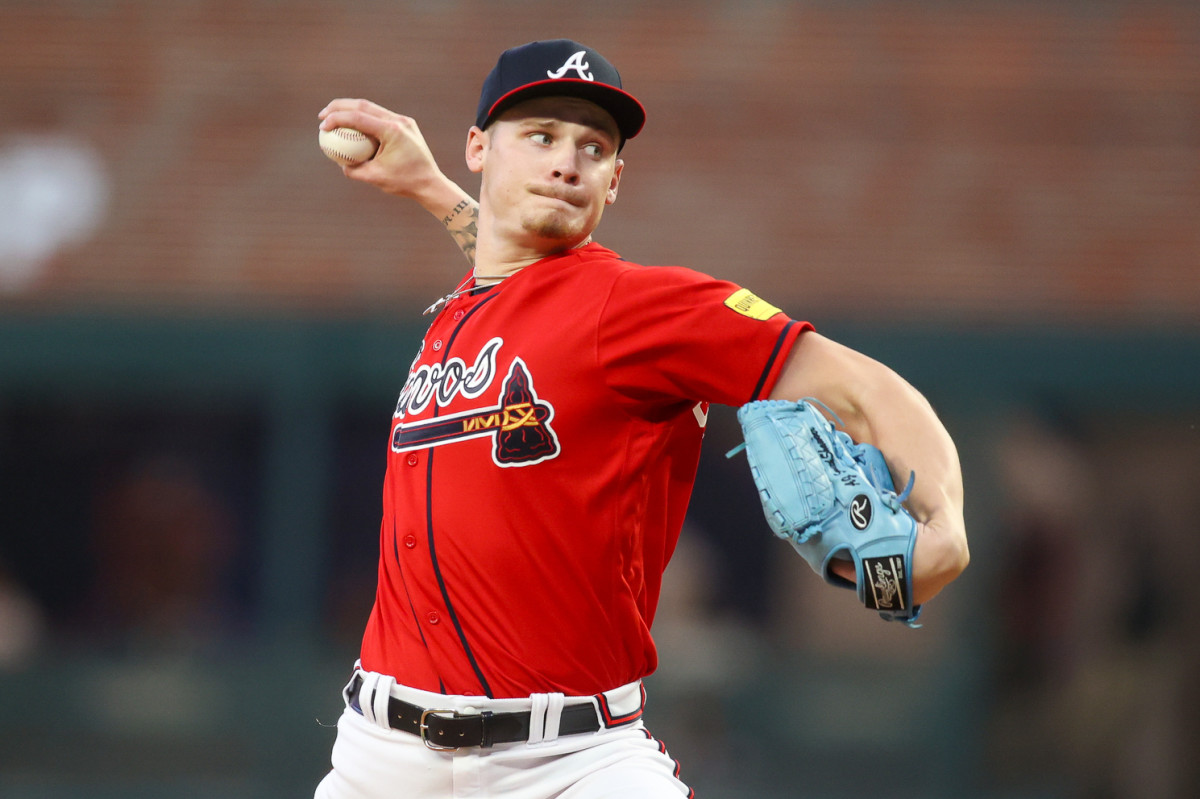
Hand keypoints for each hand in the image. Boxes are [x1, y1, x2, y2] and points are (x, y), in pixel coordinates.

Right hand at [318, 98, 446, 202]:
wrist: (430, 183)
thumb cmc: (404, 183)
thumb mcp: (375, 178)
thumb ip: (354, 170)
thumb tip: (338, 163)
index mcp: (392, 131)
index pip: (358, 117)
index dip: (337, 119)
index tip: (322, 126)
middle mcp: (399, 121)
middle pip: (363, 105)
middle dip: (339, 107)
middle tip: (322, 115)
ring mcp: (403, 121)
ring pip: (372, 108)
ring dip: (351, 111)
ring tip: (334, 118)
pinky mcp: (405, 125)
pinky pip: (380, 117)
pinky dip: (364, 119)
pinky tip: (352, 127)